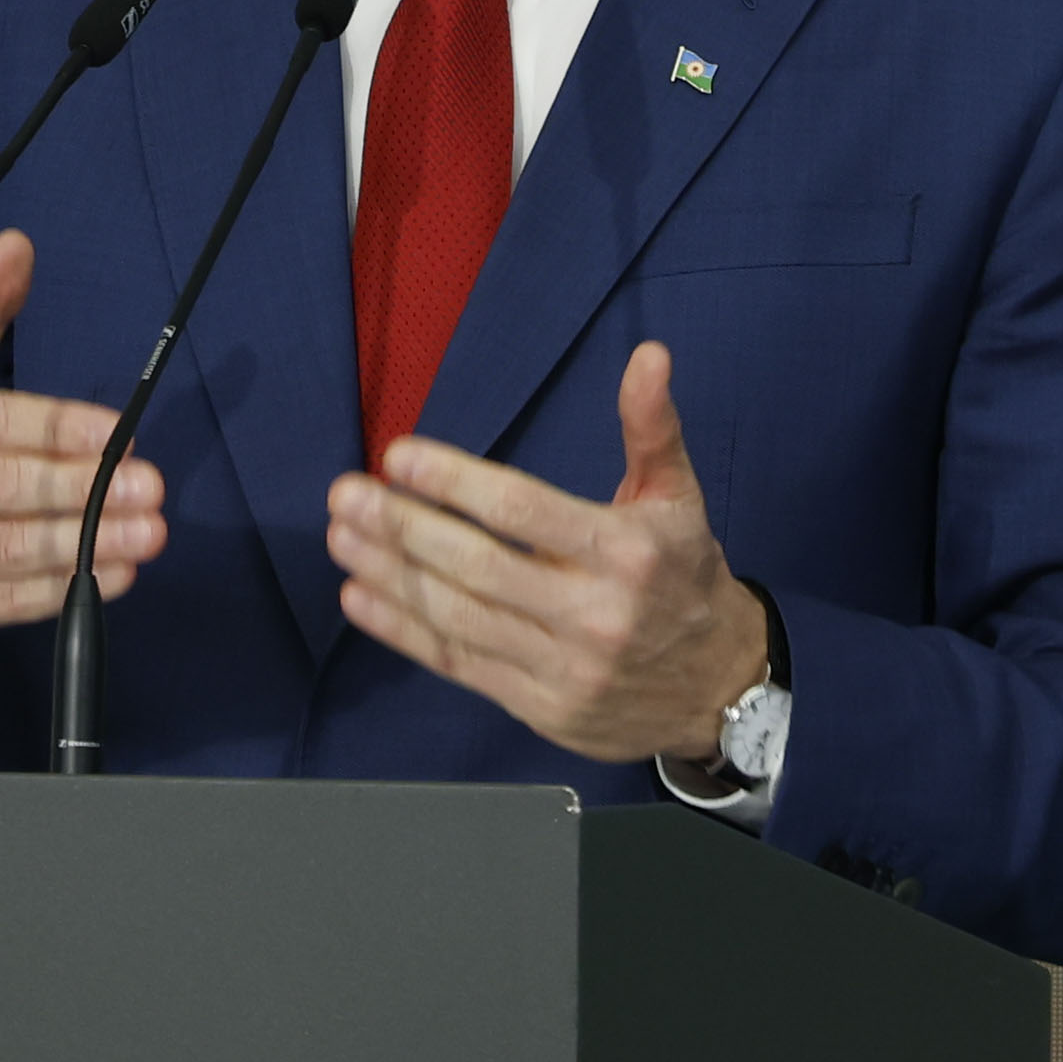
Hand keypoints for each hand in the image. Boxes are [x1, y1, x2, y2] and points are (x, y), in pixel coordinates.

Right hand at [0, 231, 164, 727]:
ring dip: (90, 542)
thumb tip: (17, 244)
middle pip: (4, 488)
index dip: (58, 428)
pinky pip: (7, 601)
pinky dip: (67, 588)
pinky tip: (115, 573)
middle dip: (86, 488)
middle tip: (151, 485)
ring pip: (12, 549)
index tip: (119, 431)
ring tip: (149, 532)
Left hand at [325, 340, 769, 766]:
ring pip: (459, 617)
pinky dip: (404, 631)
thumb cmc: (686, 578)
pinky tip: (361, 597)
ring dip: (390, 575)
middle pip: (479, 567)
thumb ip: (652, 427)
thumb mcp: (679, 498)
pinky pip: (459, 664)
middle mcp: (594, 614)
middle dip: (404, 528)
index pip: (524, 511)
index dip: (455, 482)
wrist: (721, 690)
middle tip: (348, 494)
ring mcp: (565, 669)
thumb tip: (648, 353)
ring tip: (342, 537)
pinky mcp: (541, 708)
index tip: (398, 456)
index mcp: (626, 553)